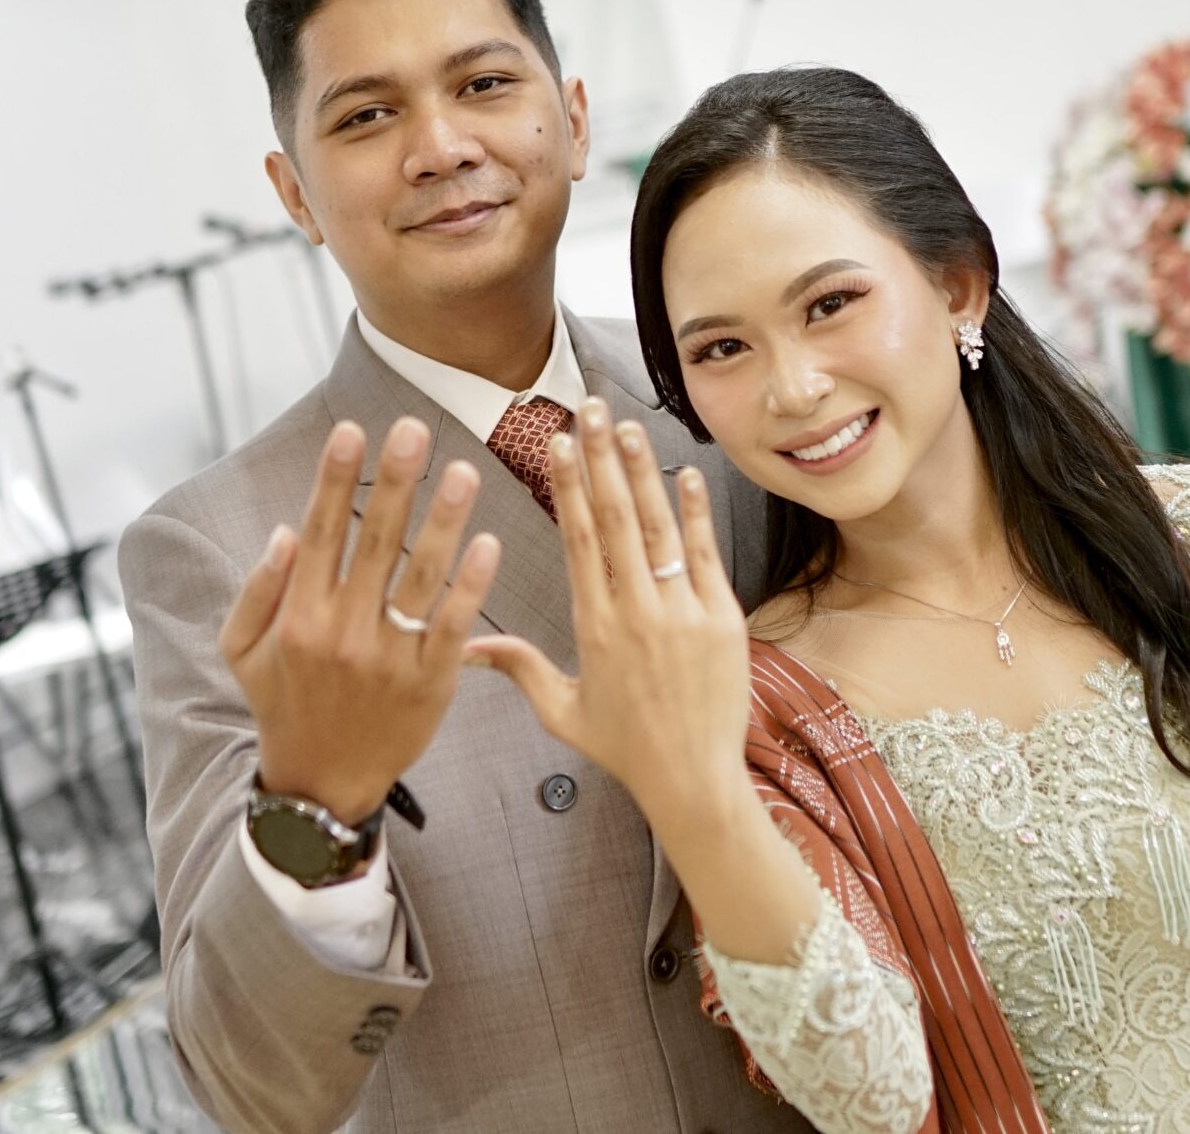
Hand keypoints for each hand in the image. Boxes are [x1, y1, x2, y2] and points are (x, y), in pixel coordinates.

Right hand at [219, 418, 500, 824]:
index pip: (321, 534)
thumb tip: (286, 531)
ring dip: (445, 521)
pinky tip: (488, 544)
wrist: (321, 784)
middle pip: (375, 543)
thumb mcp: (241, 652)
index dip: (336, 480)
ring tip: (465, 472)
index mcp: (299, 617)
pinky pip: (453, 625)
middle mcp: (343, 632)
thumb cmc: (283, 705)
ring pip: (422, 577)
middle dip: (396, 482)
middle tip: (416, 430)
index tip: (353, 430)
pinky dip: (471, 585)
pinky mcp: (431, 684)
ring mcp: (389, 659)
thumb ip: (257, 590)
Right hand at [466, 400, 752, 838]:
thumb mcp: (564, 712)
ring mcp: (682, 612)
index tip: (557, 444)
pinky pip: (706, 554)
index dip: (568, 486)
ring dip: (642, 472)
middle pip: (614, 519)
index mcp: (594, 627)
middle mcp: (635, 612)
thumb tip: (467, 648)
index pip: (577, 540)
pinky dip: (696, 512)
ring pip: (657, 528)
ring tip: (628, 426)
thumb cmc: (627, 750)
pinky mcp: (723, 618)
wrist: (693, 780)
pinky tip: (685, 473)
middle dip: (600, 458)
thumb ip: (521, 670)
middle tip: (589, 410)